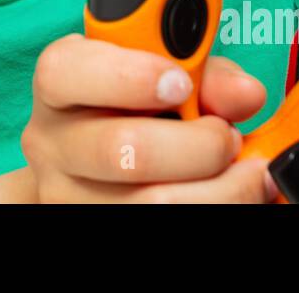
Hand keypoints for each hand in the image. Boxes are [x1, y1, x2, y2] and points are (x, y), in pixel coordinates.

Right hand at [21, 32, 278, 201]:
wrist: (112, 164)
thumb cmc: (141, 106)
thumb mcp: (169, 73)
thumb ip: (204, 74)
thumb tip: (244, 94)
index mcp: (60, 87)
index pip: (66, 72)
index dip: (129, 75)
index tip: (181, 82)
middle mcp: (54, 145)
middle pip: (123, 150)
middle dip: (199, 144)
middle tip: (228, 136)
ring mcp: (71, 197)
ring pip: (155, 204)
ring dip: (220, 187)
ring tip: (239, 169)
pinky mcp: (97, 226)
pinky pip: (171, 224)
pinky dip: (222, 207)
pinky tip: (230, 192)